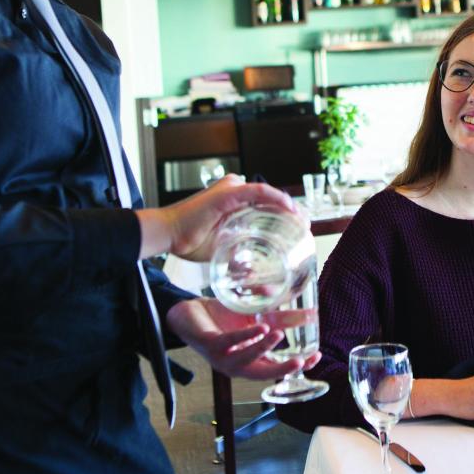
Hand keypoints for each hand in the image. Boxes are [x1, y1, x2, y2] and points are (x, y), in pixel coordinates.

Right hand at [137, 174, 300, 260]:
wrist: (168, 235)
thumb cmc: (190, 242)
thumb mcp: (224, 254)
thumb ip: (242, 263)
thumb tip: (264, 285)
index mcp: (235, 202)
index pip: (268, 206)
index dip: (288, 218)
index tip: (301, 233)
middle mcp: (236, 191)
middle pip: (272, 201)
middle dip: (293, 215)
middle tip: (306, 231)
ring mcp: (233, 189)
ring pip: (270, 195)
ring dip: (290, 208)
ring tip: (303, 223)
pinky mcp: (229, 192)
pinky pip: (259, 192)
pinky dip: (277, 199)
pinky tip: (290, 209)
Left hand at [166, 297, 321, 380]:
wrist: (187, 314)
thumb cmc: (220, 320)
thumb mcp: (252, 318)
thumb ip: (275, 316)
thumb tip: (304, 308)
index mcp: (248, 361)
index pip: (276, 369)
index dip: (297, 366)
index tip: (315, 357)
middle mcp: (236, 365)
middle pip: (263, 374)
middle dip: (283, 370)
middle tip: (302, 361)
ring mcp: (222, 357)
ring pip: (246, 361)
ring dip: (264, 349)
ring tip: (279, 336)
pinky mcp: (210, 344)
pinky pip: (230, 343)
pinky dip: (246, 337)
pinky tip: (260, 328)